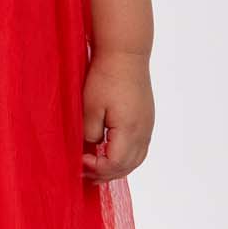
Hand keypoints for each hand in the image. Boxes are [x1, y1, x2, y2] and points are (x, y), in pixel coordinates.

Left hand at [81, 50, 153, 180]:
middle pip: (128, 166)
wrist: (126, 54)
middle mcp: (143, 132)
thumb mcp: (90, 106)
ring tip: (97, 170)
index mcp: (129, 130)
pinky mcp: (146, 119)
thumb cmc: (106, 77)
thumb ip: (90, 132)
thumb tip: (92, 148)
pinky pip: (140, 148)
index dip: (97, 169)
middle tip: (85, 174)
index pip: (116, 163)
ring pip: (136, 159)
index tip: (80, 162)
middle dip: (106, 174)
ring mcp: (147, 126)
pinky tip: (110, 154)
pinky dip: (126, 157)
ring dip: (117, 168)